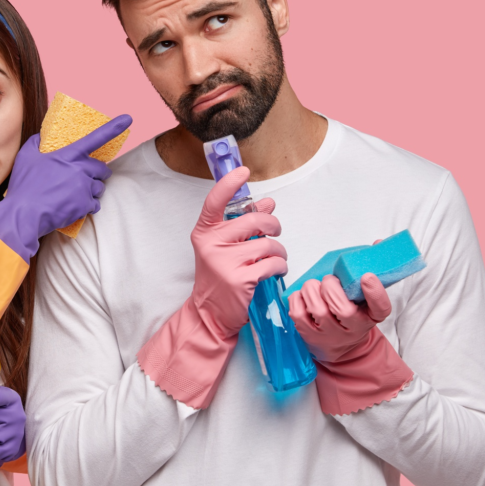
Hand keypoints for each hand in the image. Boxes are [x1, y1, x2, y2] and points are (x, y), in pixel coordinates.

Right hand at [0, 115, 131, 261]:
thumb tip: (41, 137)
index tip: (128, 118)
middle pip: (102, 169)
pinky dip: (87, 206)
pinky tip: (73, 206)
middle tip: (82, 177)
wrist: (24, 215)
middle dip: (96, 173)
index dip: (114, 127)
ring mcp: (85, 187)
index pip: (96, 137)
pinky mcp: (85, 205)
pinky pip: (95, 204)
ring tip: (73, 194)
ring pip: (99, 187)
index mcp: (69, 155)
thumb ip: (36, 143)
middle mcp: (81, 169)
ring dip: (91, 190)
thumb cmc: (24, 186)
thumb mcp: (26, 157)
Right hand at [190, 166, 286, 336]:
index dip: (229, 184)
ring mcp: (225, 262)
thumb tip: (268, 203)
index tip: (243, 171)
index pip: (214, 201)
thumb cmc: (219, 277)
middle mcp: (211, 244)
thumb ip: (244, 224)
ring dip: (279, 251)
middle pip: (253, 220)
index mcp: (204, 232)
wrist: (210, 314)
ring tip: (274, 259)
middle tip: (274, 234)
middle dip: (272, 226)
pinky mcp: (241, 279)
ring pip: (268, 244)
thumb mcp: (225, 247)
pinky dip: (280, 266)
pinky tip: (275, 271)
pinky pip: (273, 263)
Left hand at [288, 272, 391, 361]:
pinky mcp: (309, 336)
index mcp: (370, 317)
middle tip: (329, 280)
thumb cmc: (352, 317)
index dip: (374, 292)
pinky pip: (298, 313)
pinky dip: (298, 298)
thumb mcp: (366, 303)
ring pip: (317, 308)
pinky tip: (304, 296)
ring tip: (315, 286)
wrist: (341, 347)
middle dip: (330, 285)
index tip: (367, 276)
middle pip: (342, 309)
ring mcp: (329, 335)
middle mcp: (353, 330)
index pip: (380, 308)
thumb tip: (372, 248)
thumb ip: (366, 281)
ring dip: (312, 289)